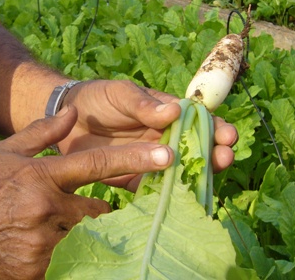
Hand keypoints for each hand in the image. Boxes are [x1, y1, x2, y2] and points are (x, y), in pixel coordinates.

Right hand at [0, 105, 172, 279]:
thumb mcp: (3, 153)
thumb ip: (41, 133)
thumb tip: (73, 112)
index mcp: (40, 176)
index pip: (97, 164)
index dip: (135, 160)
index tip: (167, 157)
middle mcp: (45, 209)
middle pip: (99, 210)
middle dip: (98, 210)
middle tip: (81, 208)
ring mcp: (40, 244)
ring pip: (86, 238)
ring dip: (83, 233)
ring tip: (59, 227)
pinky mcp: (34, 271)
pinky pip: (68, 262)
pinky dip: (67, 254)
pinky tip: (47, 246)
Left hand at [57, 80, 237, 188]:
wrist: (66, 119)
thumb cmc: (99, 98)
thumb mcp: (121, 93)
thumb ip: (144, 104)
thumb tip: (174, 111)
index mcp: (168, 114)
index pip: (198, 121)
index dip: (216, 127)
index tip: (227, 134)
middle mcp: (165, 139)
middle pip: (197, 150)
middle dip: (214, 154)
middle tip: (224, 158)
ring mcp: (151, 161)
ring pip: (181, 172)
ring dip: (196, 178)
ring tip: (209, 179)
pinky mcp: (134, 180)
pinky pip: (155, 191)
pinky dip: (169, 196)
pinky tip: (180, 201)